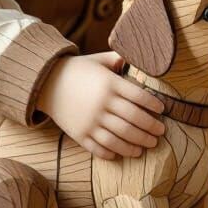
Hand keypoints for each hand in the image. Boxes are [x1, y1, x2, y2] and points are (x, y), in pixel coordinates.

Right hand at [36, 51, 165, 159]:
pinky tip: (123, 153)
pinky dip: (113, 153)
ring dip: (137, 144)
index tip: (162, 110)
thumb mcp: (99, 60)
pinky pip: (99, 148)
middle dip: (150, 128)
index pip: (138, 96)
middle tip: (161, 132)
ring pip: (119, 137)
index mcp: (109, 84)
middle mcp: (101, 104)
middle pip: (133, 120)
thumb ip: (119, 59)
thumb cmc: (78, 69)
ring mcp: (89, 121)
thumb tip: (139, 54)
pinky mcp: (79, 134)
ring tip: (148, 145)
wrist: (46, 82)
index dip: (153, 105)